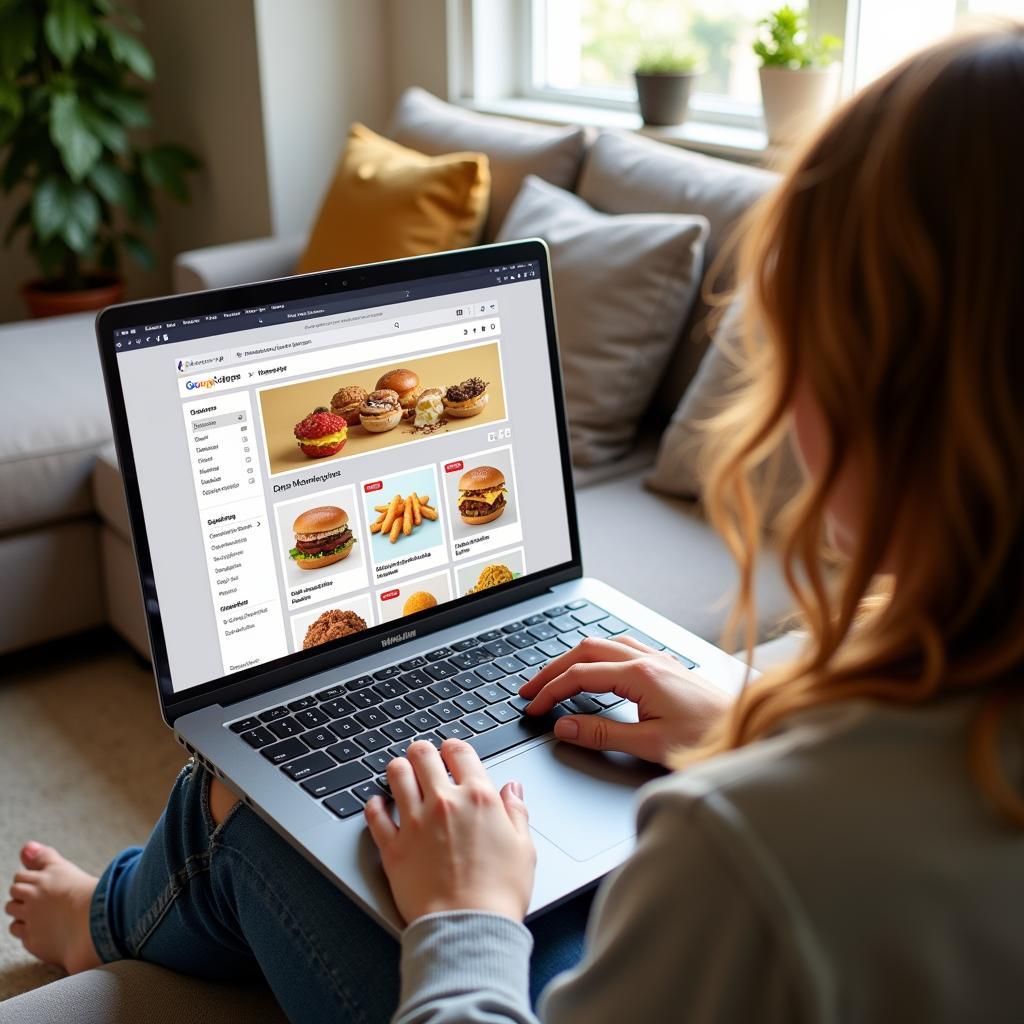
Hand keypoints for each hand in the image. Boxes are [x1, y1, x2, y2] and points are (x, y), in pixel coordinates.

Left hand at [364, 739, 535, 925]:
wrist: (469, 927)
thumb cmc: (499, 893)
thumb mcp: (524, 848)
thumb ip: (516, 812)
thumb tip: (513, 790)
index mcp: (478, 798)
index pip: (459, 751)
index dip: (453, 747)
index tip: (451, 751)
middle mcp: (444, 802)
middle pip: (422, 754)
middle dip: (422, 751)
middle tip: (422, 757)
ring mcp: (415, 823)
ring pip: (396, 774)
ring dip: (398, 769)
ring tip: (400, 772)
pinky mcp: (393, 847)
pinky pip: (375, 815)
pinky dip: (374, 805)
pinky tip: (378, 804)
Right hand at [519, 635, 730, 765]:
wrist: (753, 735)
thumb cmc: (711, 742)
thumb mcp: (650, 745)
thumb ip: (602, 735)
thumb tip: (564, 727)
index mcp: (642, 675)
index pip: (580, 675)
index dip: (551, 690)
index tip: (533, 707)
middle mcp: (650, 660)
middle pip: (586, 650)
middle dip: (554, 669)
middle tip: (532, 690)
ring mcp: (660, 660)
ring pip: (605, 645)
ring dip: (575, 659)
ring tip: (556, 678)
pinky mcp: (668, 668)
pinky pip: (623, 648)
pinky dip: (598, 657)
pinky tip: (597, 671)